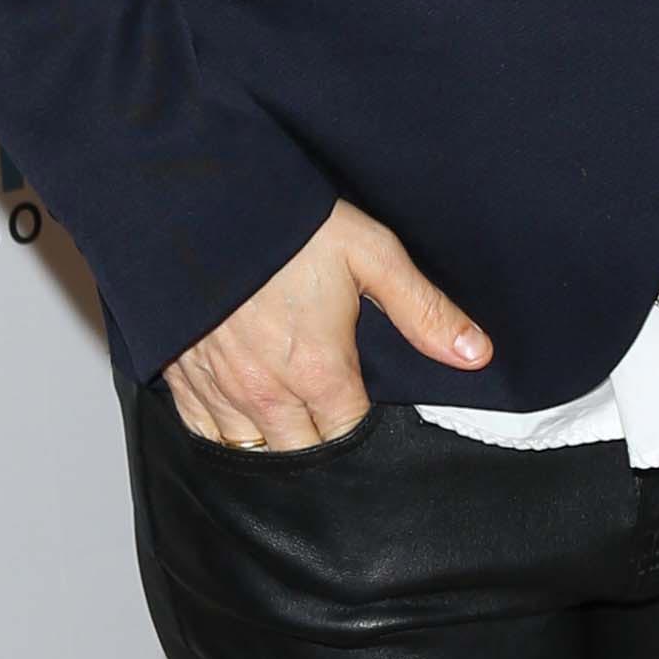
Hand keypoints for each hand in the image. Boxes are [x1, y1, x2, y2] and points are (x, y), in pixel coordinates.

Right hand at [160, 199, 491, 448]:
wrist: (203, 200)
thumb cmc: (289, 224)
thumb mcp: (370, 252)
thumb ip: (423, 310)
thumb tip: (476, 355)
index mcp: (320, 373)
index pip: (350, 440)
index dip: (365, 436)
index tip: (371, 417)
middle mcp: (268, 395)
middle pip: (302, 458)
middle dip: (322, 449)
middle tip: (333, 421)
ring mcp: (220, 390)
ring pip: (252, 454)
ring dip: (273, 446)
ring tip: (292, 425)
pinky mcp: (182, 378)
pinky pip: (203, 435)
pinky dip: (224, 435)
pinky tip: (241, 418)